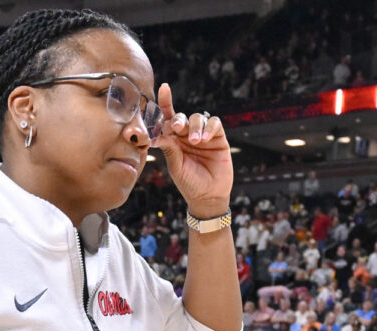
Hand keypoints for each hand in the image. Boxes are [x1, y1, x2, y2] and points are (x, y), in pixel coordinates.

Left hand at [153, 83, 232, 218]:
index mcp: (173, 140)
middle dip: (179, 120)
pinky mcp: (218, 138)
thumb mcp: (176, 166)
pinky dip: (209, 127)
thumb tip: (158, 134)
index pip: (168, 118)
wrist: (208, 196)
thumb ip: (169, 148)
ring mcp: (203, 136)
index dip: (165, 102)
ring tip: (195, 140)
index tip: (164, 88)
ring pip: (198, 118)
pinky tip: (205, 138)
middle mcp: (186, 136)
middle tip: (177, 129)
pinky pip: (215, 123)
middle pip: (182, 117)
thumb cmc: (189, 183)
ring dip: (195, 126)